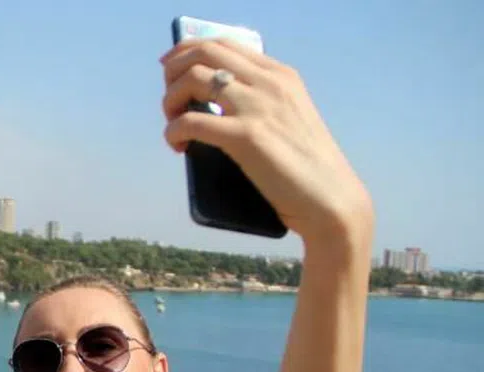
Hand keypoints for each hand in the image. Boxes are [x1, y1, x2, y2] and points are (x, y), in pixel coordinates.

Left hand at [162, 39, 373, 245]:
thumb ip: (259, 102)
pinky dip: (173, 132)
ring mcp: (258, 106)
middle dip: (173, 72)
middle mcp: (269, 82)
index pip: (224, 43)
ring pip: (192, 78)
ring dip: (170, 101)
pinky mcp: (246, 136)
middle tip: (169, 103)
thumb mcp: (287, 118)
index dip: (188, 52)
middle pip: (203, 52)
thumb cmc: (304, 167)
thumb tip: (211, 101)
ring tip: (174, 125)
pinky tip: (179, 147)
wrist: (330, 200)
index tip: (170, 71)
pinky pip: (191, 121)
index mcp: (280, 75)